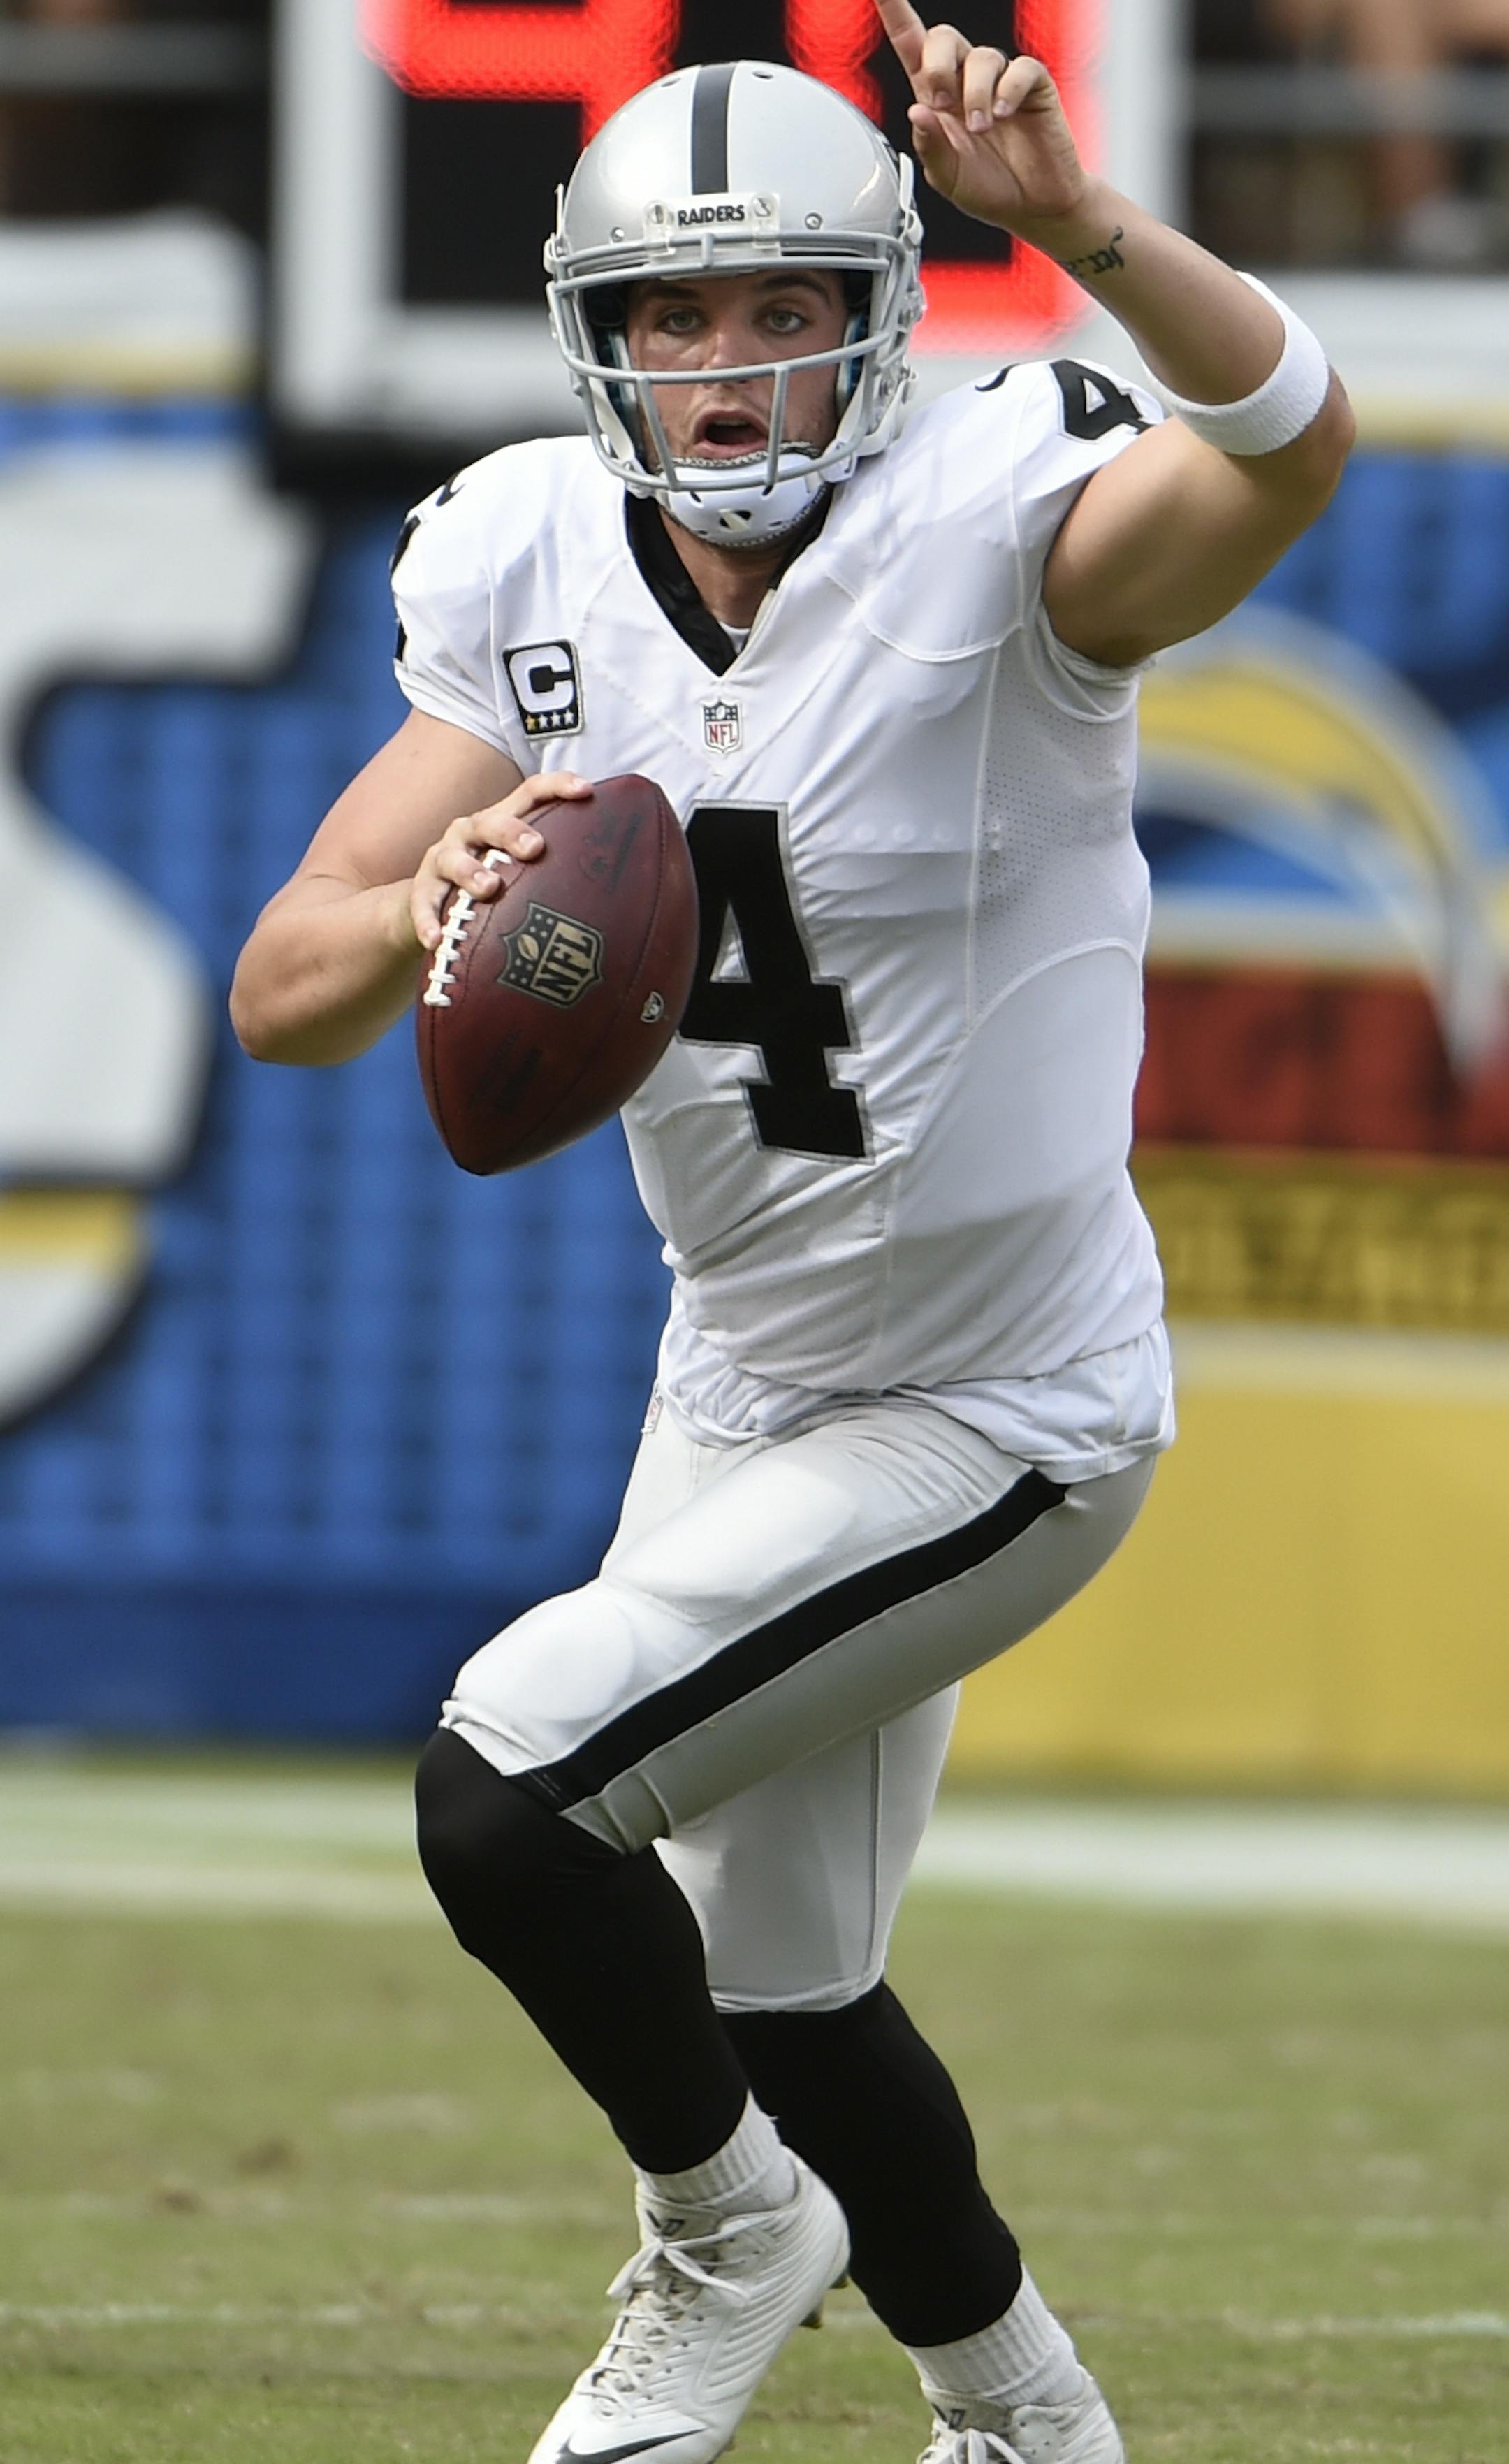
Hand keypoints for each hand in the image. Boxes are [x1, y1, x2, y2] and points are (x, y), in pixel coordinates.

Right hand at [408, 770, 590, 952]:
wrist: (432, 905)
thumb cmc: (495, 886)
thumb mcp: (522, 871)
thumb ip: (559, 871)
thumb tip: (627, 895)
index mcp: (502, 821)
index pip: (531, 793)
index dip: (557, 786)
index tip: (586, 791)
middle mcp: (472, 832)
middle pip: (492, 821)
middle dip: (513, 831)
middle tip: (535, 848)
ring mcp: (443, 858)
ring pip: (453, 858)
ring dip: (470, 871)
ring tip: (488, 887)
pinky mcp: (422, 890)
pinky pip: (423, 904)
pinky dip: (428, 920)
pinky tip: (437, 939)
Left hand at [872, 0, 1090, 239]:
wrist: (1033, 206)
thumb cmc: (989, 188)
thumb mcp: (947, 177)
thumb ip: (929, 146)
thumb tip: (918, 111)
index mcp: (937, 98)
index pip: (910, 44)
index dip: (895, 12)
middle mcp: (966, 81)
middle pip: (943, 37)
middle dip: (937, 65)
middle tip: (942, 103)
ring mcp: (1000, 80)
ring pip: (982, 56)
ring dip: (976, 94)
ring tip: (982, 127)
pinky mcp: (1033, 85)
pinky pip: (1020, 68)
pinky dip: (1009, 90)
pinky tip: (1004, 113)